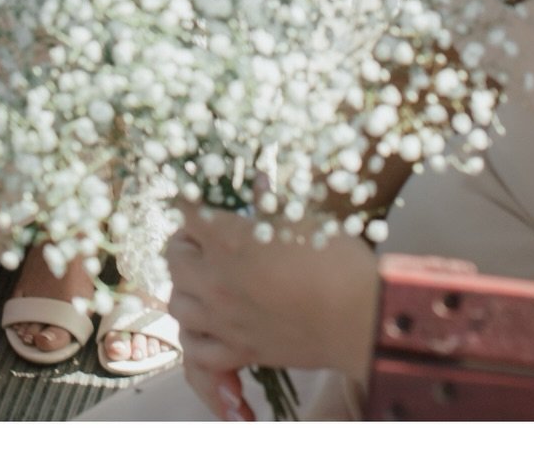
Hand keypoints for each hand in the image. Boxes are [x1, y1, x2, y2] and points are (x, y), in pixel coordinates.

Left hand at [165, 204, 380, 414]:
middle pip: (173, 259)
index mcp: (228, 240)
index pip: (186, 211)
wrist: (360, 319)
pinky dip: (196, 335)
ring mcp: (225, 321)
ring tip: (203, 276)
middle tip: (202, 235)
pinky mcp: (241, 351)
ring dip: (185, 285)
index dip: (188, 199)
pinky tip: (209, 321)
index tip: (193, 194)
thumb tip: (258, 182)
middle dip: (183, 241)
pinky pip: (198, 350)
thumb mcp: (301, 218)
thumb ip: (270, 202)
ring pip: (177, 304)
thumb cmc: (335, 259)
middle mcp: (216, 282)